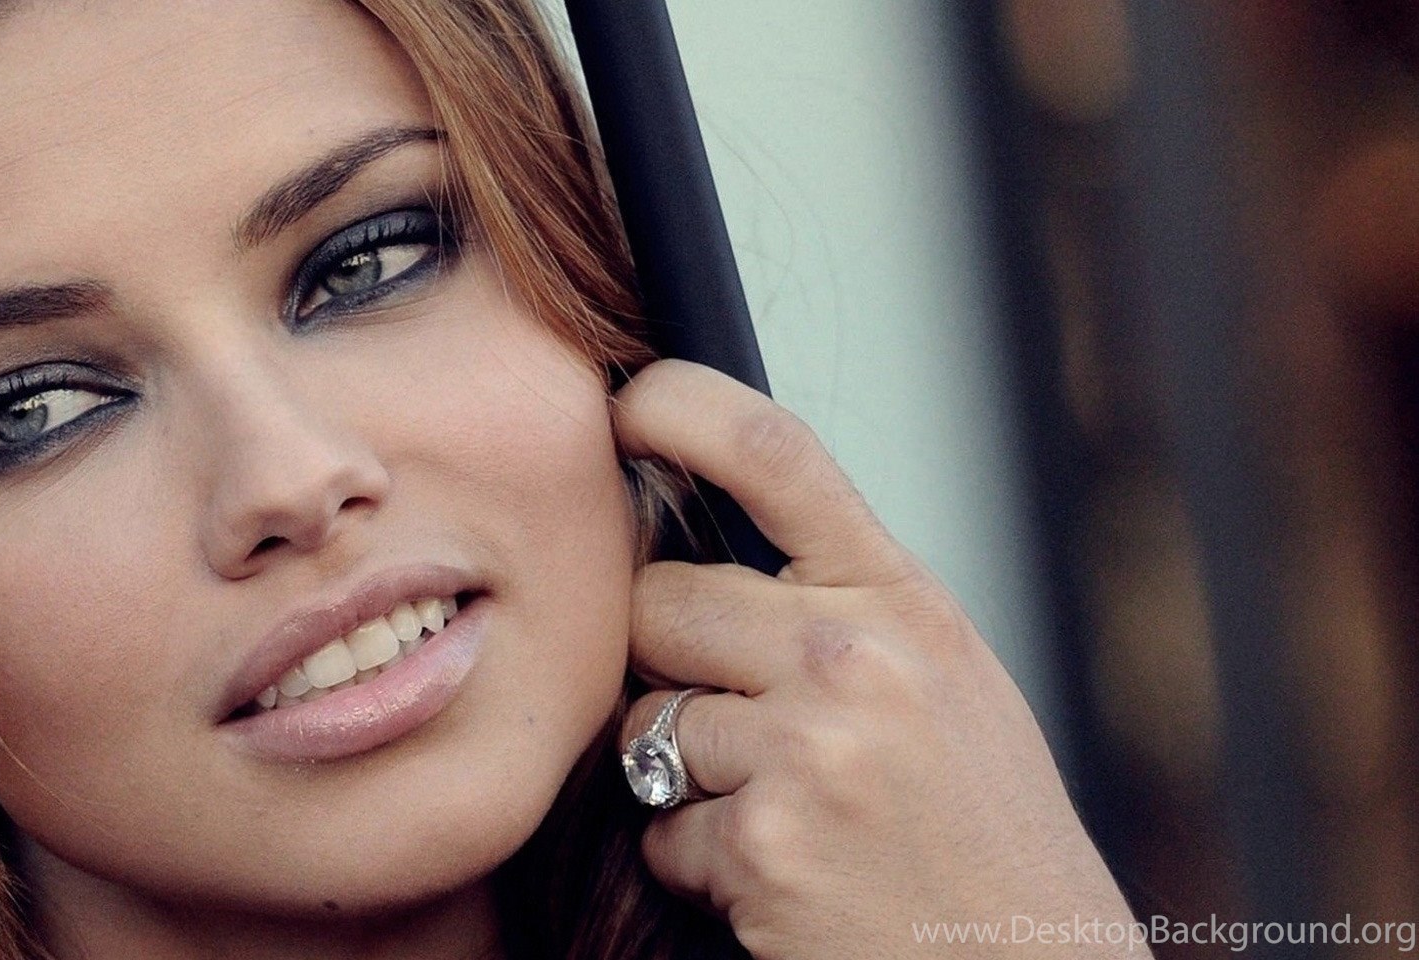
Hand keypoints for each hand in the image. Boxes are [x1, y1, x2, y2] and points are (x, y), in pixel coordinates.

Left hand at [612, 360, 1143, 959]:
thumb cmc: (978, 839)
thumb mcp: (941, 687)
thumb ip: (835, 614)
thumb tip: (690, 554)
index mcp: (907, 601)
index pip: (774, 452)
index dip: (677, 406)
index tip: (626, 403)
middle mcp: (860, 656)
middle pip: (658, 601)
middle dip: (670, 665)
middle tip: (752, 732)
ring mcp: (811, 749)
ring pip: (647, 721)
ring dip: (689, 782)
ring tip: (792, 819)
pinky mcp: (766, 844)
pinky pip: (659, 830)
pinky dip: (700, 865)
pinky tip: (786, 883)